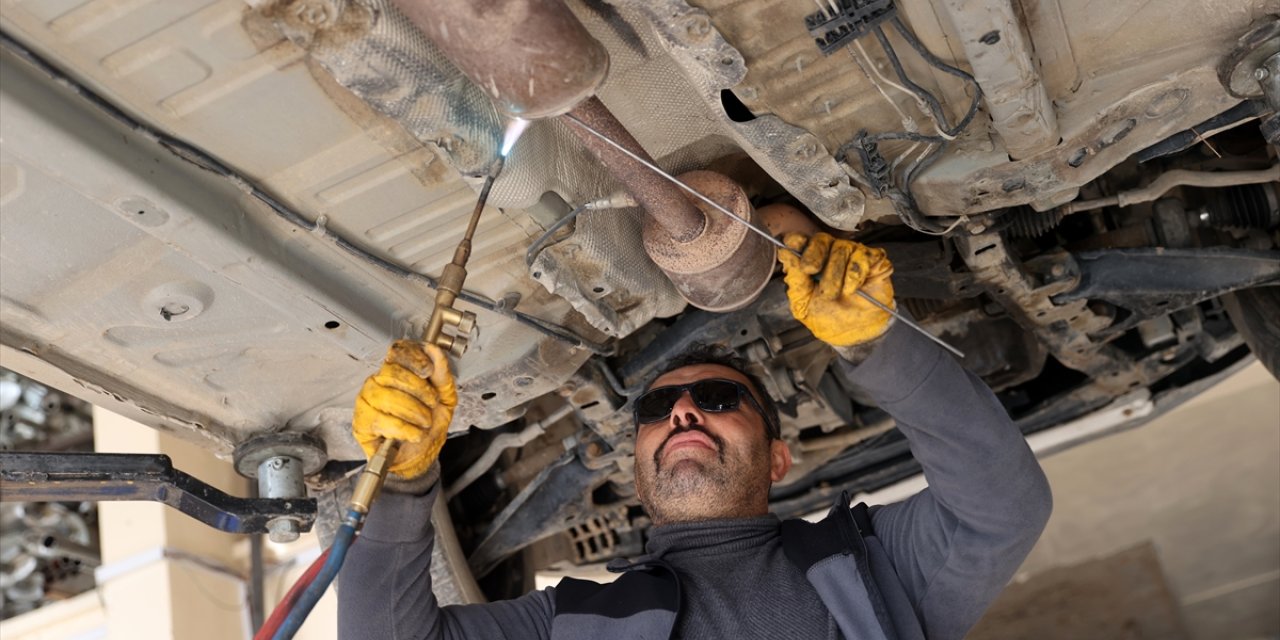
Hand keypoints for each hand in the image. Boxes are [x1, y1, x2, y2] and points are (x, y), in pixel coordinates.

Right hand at [352, 340, 456, 479]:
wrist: (421, 457)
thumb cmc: (428, 427)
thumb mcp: (445, 400)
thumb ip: (442, 375)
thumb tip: (435, 351)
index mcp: (398, 371)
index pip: (397, 351)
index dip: (413, 357)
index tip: (427, 370)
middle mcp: (378, 382)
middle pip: (392, 371)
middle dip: (418, 389)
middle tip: (431, 403)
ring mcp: (366, 401)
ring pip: (385, 396)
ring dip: (413, 411)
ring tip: (423, 422)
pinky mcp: (361, 422)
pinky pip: (381, 419)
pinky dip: (403, 429)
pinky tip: (413, 433)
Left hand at [777, 232, 895, 346]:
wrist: (856, 335)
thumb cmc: (829, 318)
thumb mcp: (803, 304)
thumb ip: (795, 281)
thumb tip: (785, 254)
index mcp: (811, 262)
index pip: (802, 241)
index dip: (796, 240)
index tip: (792, 246)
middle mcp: (831, 255)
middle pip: (821, 239)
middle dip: (813, 254)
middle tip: (811, 270)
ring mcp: (854, 255)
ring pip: (842, 248)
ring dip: (835, 273)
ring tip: (836, 293)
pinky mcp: (874, 260)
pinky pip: (863, 256)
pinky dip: (855, 272)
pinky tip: (852, 288)